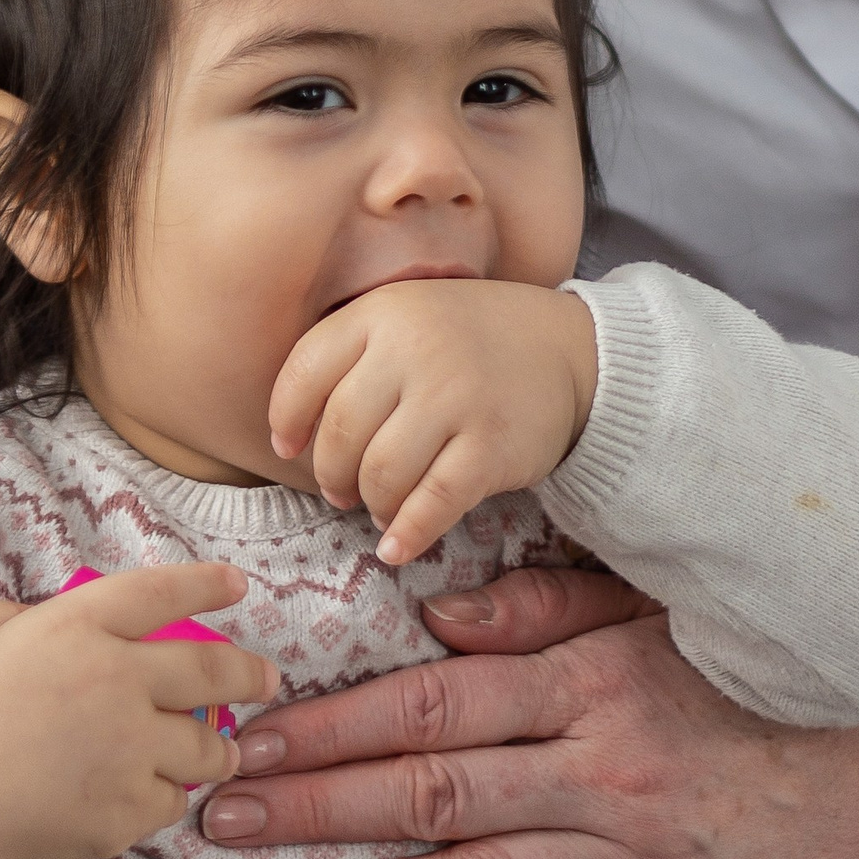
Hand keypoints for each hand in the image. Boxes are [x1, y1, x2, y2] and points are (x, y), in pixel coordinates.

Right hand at [0, 564, 277, 858]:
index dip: (207, 585)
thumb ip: (21, 620)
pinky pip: (172, 801)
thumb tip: (36, 615)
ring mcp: (128, 747)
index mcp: (77, 626)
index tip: (237, 586)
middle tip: (267, 677)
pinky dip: (165, 798)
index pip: (162, 592)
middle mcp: (116, 678)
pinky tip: (146, 797)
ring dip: (219, 749)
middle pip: (212, 671)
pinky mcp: (129, 808)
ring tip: (220, 753)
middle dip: (251, 673)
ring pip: (207, 747)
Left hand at [197, 571, 858, 858]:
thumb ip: (535, 607)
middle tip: (222, 823)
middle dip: (316, 810)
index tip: (247, 738)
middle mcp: (597, 770)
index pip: (428, 705)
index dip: (329, 727)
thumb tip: (429, 623)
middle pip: (431, 792)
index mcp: (582, 682)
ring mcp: (633, 854)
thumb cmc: (743, 657)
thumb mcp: (644, 603)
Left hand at [267, 280, 598, 563]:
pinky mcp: (492, 447)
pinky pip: (433, 504)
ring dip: (371, 503)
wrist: (571, 350)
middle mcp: (416, 349)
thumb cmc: (469, 340)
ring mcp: (457, 398)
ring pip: (381, 474)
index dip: (287, 418)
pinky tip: (396, 546)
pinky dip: (408, 533)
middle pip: (341, 432)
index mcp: (383, 312)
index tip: (288, 447)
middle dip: (331, 474)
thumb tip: (291, 433)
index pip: (305, 370)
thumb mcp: (408, 318)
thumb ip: (353, 354)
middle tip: (339, 489)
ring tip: (377, 508)